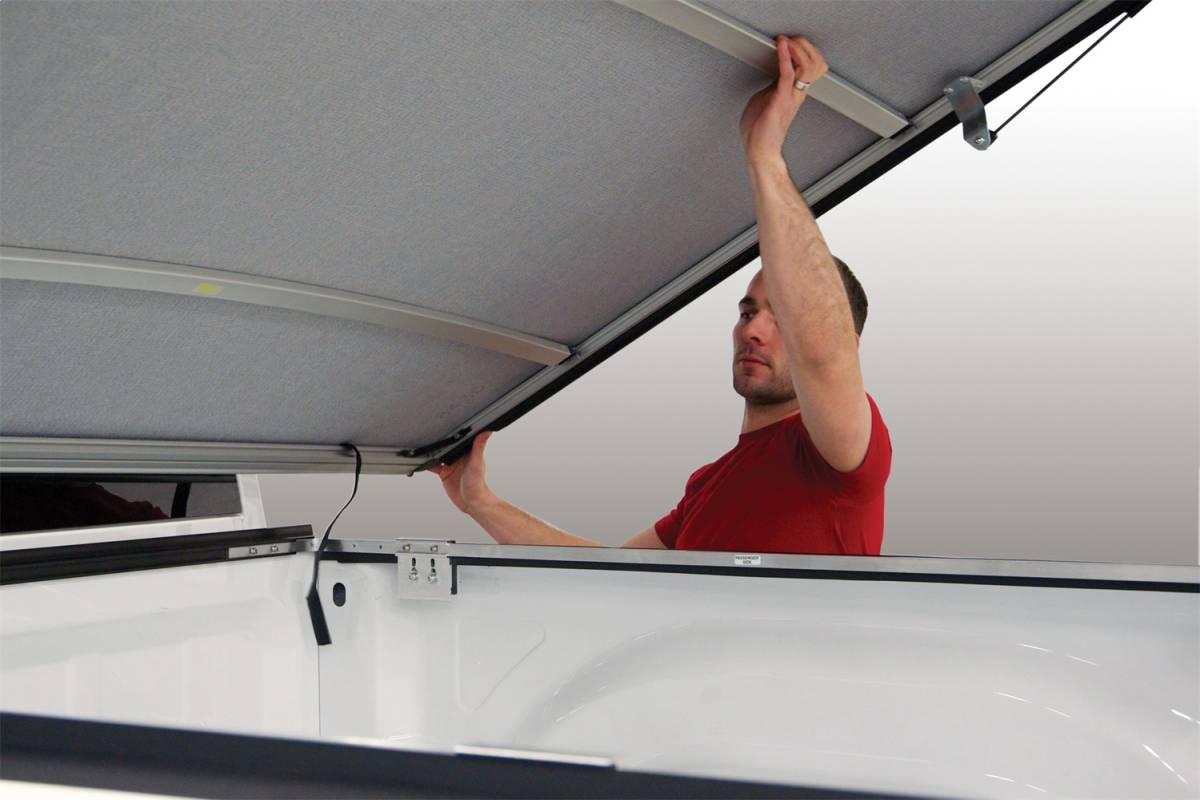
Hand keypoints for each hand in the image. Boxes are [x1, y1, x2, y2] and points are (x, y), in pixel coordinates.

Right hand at [428, 431, 494, 514]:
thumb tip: (486, 431)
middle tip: (430, 432)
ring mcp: (451, 464)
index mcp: (468, 451)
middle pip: (447, 445)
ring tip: (424, 444)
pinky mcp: (444, 473)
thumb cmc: (478, 484)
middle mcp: (459, 456)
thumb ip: (479, 447)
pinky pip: (433, 466)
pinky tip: (421, 461)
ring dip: (433, 451)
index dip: (455, 430)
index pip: (460, 437)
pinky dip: (427, 463)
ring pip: (439, 454)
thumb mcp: (477, 463)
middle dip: (439, 439)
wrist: (471, 502)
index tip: (448, 422)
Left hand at [739, 35, 827, 164]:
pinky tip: (780, 46)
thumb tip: (772, 74)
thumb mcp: (766, 100)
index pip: (811, 66)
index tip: (793, 39)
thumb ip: (772, 86)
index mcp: (794, 93)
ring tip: (787, 41)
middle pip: (816, 63)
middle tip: (793, 39)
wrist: (760, 152)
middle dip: (806, 46)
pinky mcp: (780, 100)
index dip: (806, 49)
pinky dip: (784, 57)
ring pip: (808, 66)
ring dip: (798, 49)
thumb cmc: (761, 131)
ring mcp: (790, 97)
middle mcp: (797, 93)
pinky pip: (787, 74)